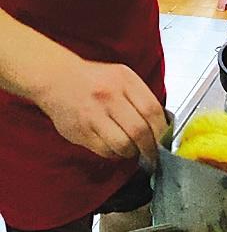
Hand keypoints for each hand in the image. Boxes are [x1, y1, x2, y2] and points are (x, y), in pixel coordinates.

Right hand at [37, 56, 166, 163]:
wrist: (56, 79)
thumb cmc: (94, 80)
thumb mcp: (121, 78)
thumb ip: (141, 98)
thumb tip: (164, 126)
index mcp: (124, 80)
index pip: (153, 110)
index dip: (163, 130)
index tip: (166, 140)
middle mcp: (108, 95)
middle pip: (139, 131)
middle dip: (150, 147)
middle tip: (153, 153)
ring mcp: (93, 114)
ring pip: (123, 145)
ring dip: (132, 152)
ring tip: (131, 148)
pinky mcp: (81, 131)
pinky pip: (106, 151)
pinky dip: (114, 153)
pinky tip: (113, 145)